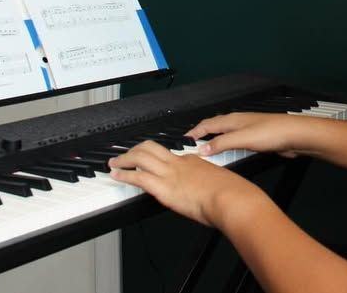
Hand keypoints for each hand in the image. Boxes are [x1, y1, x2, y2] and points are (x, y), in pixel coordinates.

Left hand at [107, 140, 261, 226]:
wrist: (231, 199)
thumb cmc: (232, 194)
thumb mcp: (221, 183)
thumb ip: (211, 184)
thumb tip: (210, 192)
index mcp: (194, 161)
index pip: (169, 155)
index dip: (157, 158)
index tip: (150, 163)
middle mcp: (179, 163)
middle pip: (151, 148)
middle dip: (135, 150)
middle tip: (125, 154)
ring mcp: (170, 174)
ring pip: (141, 157)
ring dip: (124, 160)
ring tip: (114, 163)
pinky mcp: (164, 188)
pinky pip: (139, 177)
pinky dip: (124, 175)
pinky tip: (117, 176)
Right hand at [186, 112, 310, 158]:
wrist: (295, 136)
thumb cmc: (271, 132)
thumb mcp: (242, 139)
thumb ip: (221, 143)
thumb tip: (201, 148)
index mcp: (232, 120)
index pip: (207, 124)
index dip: (194, 131)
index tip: (183, 139)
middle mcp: (238, 122)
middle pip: (215, 127)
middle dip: (202, 135)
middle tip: (191, 145)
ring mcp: (247, 130)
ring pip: (225, 135)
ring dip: (214, 142)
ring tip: (205, 151)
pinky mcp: (255, 139)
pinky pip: (235, 142)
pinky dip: (226, 148)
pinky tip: (227, 155)